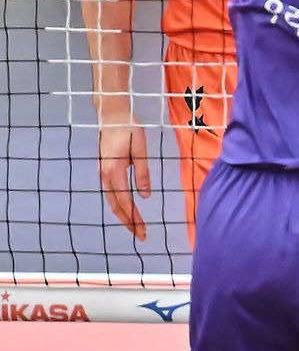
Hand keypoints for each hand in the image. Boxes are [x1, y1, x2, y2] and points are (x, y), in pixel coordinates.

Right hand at [98, 118, 150, 239]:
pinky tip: (127, 209)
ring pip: (112, 201)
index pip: (125, 202)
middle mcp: (105, 176)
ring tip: (135, 226)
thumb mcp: (140, 149)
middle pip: (116, 206)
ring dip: (123, 215)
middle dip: (128, 222)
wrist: (111, 115)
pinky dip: (118, 205)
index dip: (134, 218)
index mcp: (114, 171)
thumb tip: (145, 196)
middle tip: (141, 235)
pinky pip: (111, 193)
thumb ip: (142, 173)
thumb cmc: (128, 129)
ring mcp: (102, 174)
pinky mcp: (104, 170)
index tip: (143, 231)